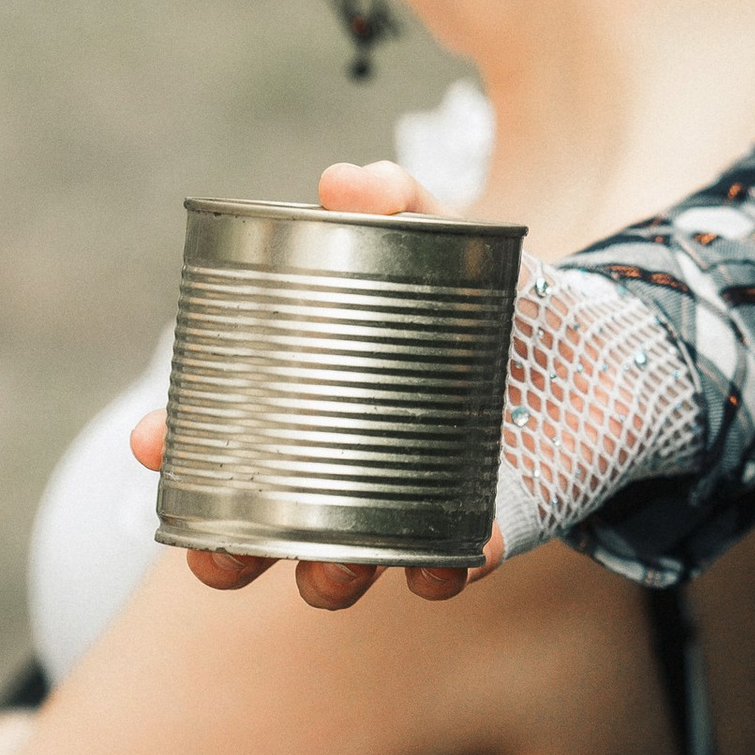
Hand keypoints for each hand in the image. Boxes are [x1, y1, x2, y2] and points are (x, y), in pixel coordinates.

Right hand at [131, 161, 504, 610]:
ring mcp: (414, 507)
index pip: (222, 441)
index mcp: (318, 408)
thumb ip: (398, 201)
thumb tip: (344, 179)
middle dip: (230, 553)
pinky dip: (451, 562)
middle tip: (223, 552)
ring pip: (350, 565)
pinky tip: (454, 554)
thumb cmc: (493, 298)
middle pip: (263, 535)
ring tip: (337, 561)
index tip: (151, 441)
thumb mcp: (444, 240)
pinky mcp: (486, 525)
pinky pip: (457, 560)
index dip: (177, 450)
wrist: (603, 344)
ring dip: (332, 575)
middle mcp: (351, 473)